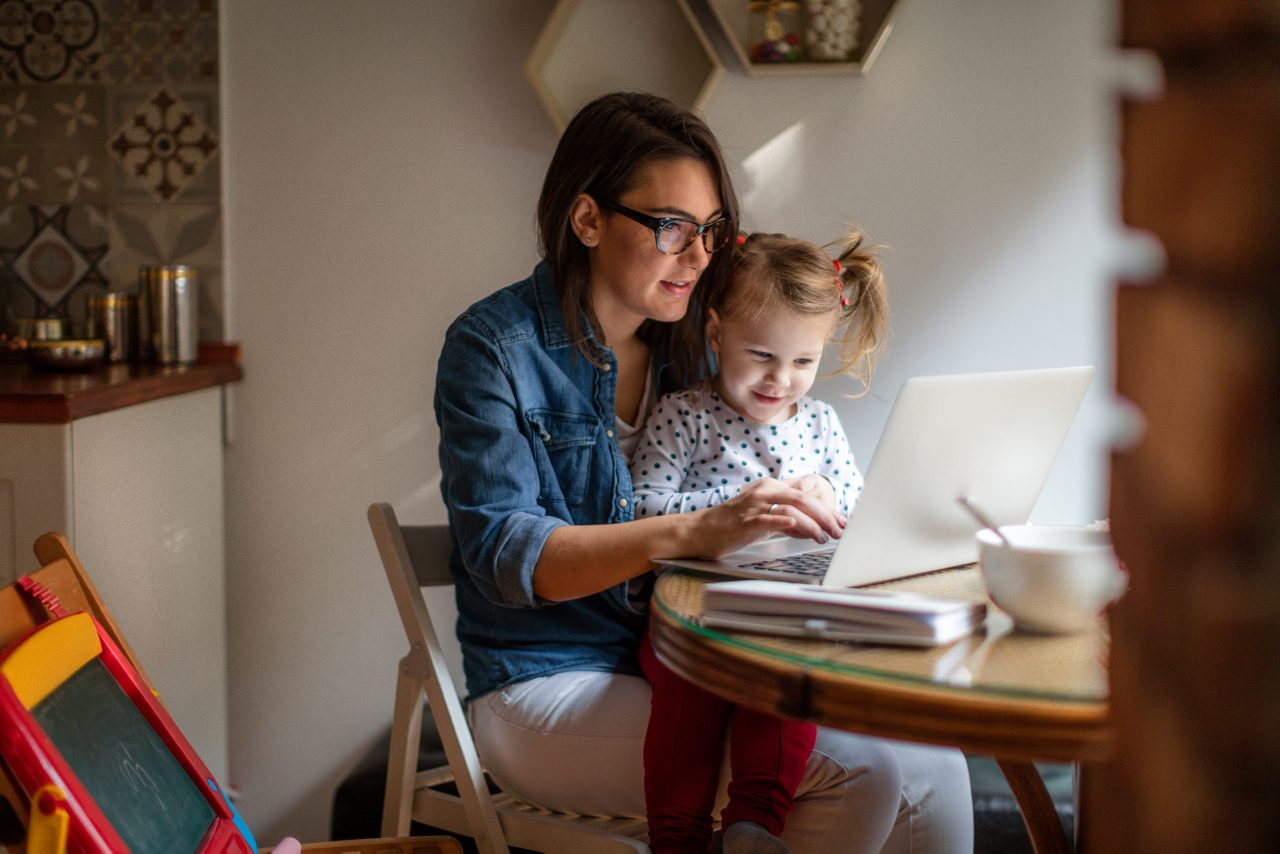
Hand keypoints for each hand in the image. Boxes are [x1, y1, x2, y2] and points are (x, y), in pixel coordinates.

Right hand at [686, 478, 845, 558]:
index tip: (843, 521)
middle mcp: (765, 491)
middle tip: (839, 531)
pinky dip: (783, 521)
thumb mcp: (764, 517)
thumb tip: (812, 528)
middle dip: (826, 516)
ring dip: (811, 524)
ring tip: (824, 537)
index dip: (827, 508)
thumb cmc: (734, 525)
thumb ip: (787, 519)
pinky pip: (767, 519)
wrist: (702, 531)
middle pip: (803, 499)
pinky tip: (795, 525)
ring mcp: (754, 506)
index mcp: (771, 487)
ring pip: (790, 508)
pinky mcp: (745, 521)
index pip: (806, 496)